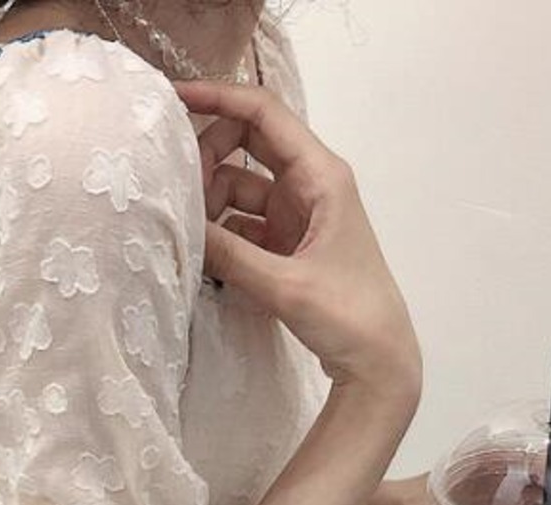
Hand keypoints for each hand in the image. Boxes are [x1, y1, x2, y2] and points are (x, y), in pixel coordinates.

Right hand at [172, 77, 421, 404]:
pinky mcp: (288, 245)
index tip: (173, 99)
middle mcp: (310, 185)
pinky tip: (201, 255)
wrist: (377, 360)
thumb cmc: (347, 314)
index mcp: (322, 175)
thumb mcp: (283, 285)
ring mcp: (297, 215)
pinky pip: (243, 224)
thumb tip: (180, 227)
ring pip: (239, 187)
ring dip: (210, 203)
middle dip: (207, 159)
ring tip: (187, 232)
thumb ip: (230, 255)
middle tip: (178, 192)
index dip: (218, 99)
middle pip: (246, 145)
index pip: (264, 115)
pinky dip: (221, 233)